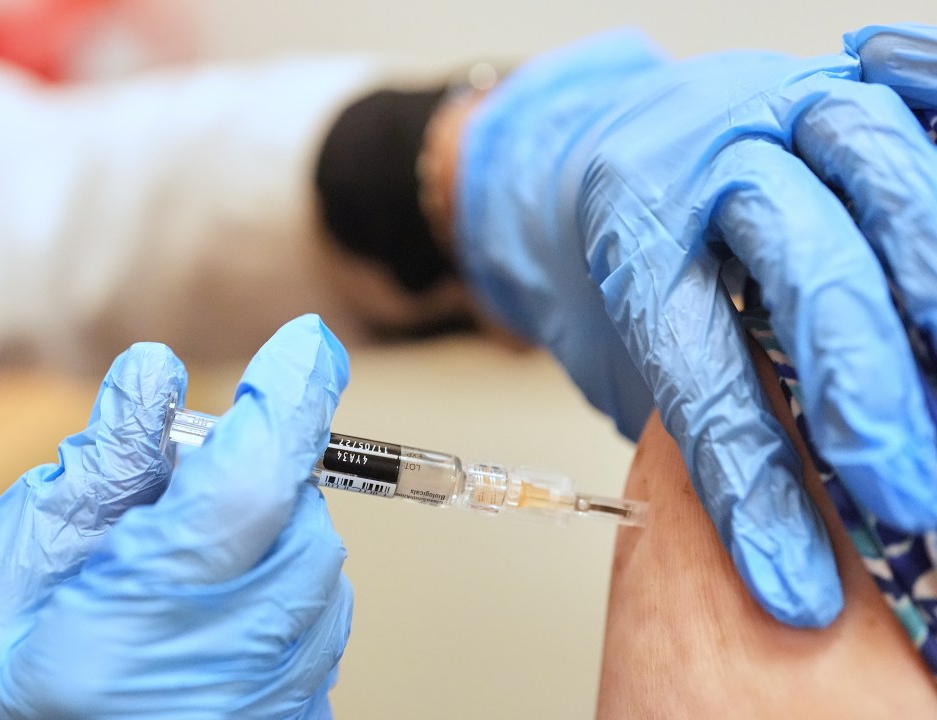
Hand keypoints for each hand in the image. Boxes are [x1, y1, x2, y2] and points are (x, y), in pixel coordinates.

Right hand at [0, 314, 351, 718]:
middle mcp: (230, 677)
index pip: (249, 486)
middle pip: (295, 519)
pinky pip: (316, 614)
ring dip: (258, 535)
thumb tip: (155, 374)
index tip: (305, 343)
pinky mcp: (298, 717)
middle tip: (166, 505)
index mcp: (137, 632)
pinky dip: (268, 585)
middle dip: (250, 478)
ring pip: (314, 563)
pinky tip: (201, 620)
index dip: (284, 402)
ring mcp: (275, 706)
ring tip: (168, 582)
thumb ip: (88, 476)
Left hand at [457, 26, 936, 626]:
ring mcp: (780, 112)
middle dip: (862, 390)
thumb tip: (776, 529)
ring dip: (929, 276)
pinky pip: (909, 100)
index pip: (694, 365)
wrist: (622, 136)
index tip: (793, 588)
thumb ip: (703, 396)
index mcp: (632, 236)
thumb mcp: (639, 334)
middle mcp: (709, 164)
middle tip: (906, 497)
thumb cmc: (642, 259)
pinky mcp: (836, 81)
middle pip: (800, 271)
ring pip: (875, 177)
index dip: (746, 480)